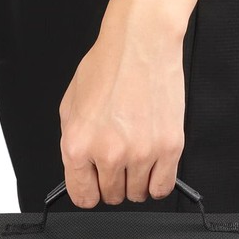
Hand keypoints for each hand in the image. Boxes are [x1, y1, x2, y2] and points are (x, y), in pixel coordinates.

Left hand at [58, 0, 221, 207]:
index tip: (95, 187)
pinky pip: (163, 187)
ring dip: (136, 182)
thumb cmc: (107, 66)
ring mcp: (141, 153)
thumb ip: (73, 145)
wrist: (141, 42)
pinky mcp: (169, 148)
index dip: (90, 192)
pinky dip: (157, 182)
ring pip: (138, 194)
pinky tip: (153, 166)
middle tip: (118, 163)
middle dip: (113, 184)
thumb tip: (81, 172)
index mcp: (78, 145)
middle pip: (112, 197)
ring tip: (136, 158)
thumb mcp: (70, 106)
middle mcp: (109, 154)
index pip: (83, 196)